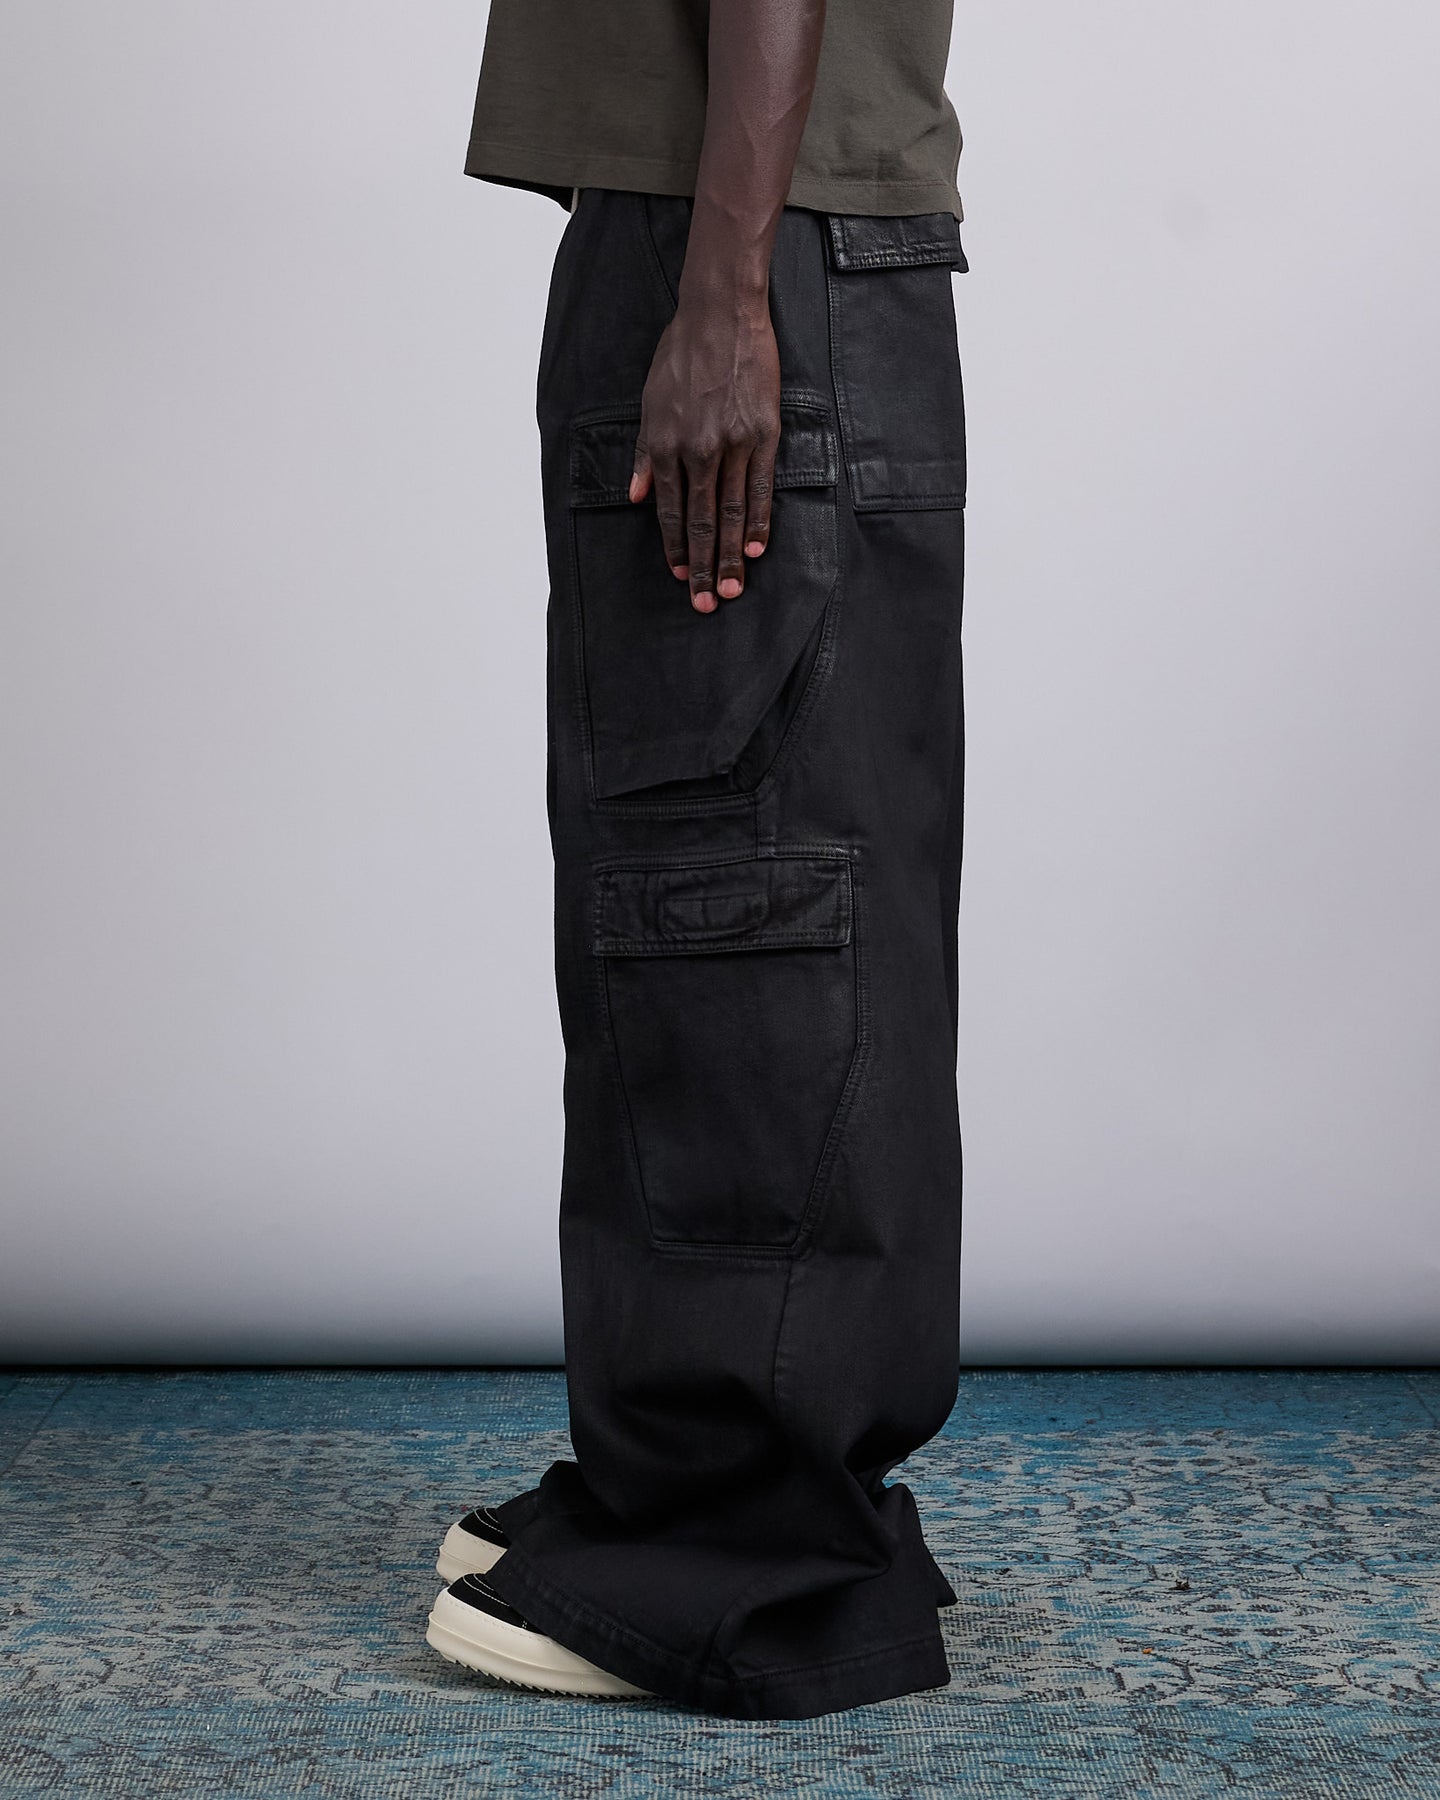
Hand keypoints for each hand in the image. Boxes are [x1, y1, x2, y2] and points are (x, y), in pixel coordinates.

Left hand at [629, 294, 781, 613]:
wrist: (721, 313)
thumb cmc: (682, 352)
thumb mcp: (650, 400)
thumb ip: (643, 452)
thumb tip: (633, 494)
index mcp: (665, 444)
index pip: (668, 509)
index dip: (675, 546)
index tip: (681, 576)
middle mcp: (696, 450)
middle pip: (699, 520)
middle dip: (702, 566)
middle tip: (706, 604)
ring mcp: (731, 444)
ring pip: (729, 511)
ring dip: (730, 555)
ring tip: (732, 589)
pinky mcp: (762, 433)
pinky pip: (759, 487)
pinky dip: (757, 520)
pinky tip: (756, 548)